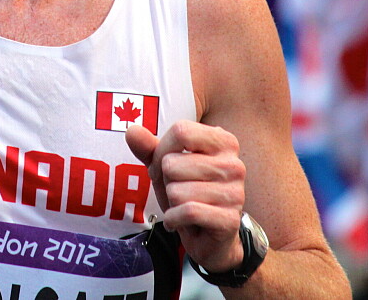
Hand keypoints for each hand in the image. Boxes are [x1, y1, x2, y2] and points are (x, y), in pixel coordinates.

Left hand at [126, 120, 246, 272]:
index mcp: (223, 141)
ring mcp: (236, 192)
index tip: (166, 167)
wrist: (208, 238)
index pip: (181, 131)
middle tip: (179, 191)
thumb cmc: (188, 193)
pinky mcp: (229, 219)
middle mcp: (234, 164)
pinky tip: (178, 220)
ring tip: (183, 205)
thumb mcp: (165, 166)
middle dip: (166, 182)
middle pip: (172, 164)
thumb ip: (149, 147)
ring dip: (171, 202)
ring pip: (176, 191)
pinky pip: (187, 212)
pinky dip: (173, 218)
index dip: (162, 151)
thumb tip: (132, 130)